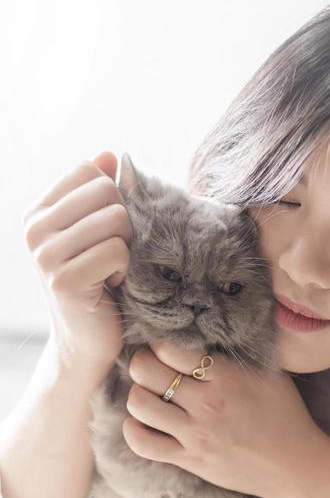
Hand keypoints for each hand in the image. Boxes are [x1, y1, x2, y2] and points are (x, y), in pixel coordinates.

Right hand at [22, 152, 131, 381]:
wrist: (86, 343)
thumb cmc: (99, 282)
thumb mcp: (95, 233)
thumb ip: (99, 193)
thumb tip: (109, 153)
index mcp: (38, 212)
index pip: (89, 171)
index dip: (112, 197)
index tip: (104, 232)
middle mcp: (35, 230)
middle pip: (106, 191)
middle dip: (124, 222)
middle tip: (113, 253)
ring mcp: (45, 255)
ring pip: (116, 219)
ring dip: (127, 247)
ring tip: (111, 270)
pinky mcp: (65, 280)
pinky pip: (117, 251)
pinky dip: (126, 269)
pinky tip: (112, 285)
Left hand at [122, 340, 326, 497]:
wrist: (293, 465)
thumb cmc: (284, 415)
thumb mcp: (269, 373)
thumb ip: (236, 355)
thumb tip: (208, 334)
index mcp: (226, 377)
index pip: (171, 349)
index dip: (160, 344)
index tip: (164, 348)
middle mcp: (207, 403)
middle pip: (146, 372)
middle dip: (142, 363)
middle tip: (149, 366)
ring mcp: (195, 434)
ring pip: (140, 405)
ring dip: (138, 394)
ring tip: (149, 393)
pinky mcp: (189, 459)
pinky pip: (143, 444)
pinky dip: (134, 429)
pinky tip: (143, 421)